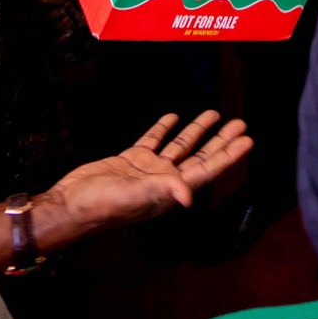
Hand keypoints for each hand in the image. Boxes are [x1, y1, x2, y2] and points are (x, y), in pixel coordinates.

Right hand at [46, 112, 252, 239]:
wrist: (70, 204)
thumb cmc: (101, 205)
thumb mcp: (134, 197)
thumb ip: (161, 191)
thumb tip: (188, 195)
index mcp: (170, 190)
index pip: (207, 169)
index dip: (229, 155)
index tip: (247, 140)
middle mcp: (164, 179)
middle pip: (200, 156)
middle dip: (220, 140)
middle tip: (240, 123)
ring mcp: (147, 169)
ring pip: (179, 146)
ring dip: (196, 131)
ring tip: (214, 113)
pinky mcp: (130, 160)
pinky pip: (153, 141)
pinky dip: (164, 129)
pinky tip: (173, 116)